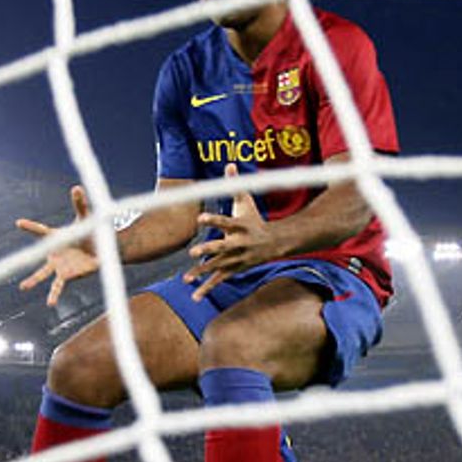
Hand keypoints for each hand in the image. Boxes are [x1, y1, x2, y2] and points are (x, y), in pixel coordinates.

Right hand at [17, 185, 100, 306]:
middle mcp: (53, 252)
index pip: (41, 231)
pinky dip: (54, 294)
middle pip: (36, 256)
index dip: (31, 227)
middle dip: (25, 258)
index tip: (19, 223)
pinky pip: (58, 286)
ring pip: (42, 274)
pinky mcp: (67, 276)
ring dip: (33, 281)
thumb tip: (76, 187)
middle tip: (10, 262)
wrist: (101, 250)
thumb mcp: (85, 218)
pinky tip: (50, 303)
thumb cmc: (91, 233)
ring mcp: (58, 265)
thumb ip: (80, 204)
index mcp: (55, 237)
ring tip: (23, 286)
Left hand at [184, 163, 278, 300]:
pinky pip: (219, 280)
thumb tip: (228, 164)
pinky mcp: (234, 269)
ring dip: (202, 273)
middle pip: (221, 247)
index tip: (200, 218)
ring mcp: (236, 259)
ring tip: (186, 278)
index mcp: (239, 227)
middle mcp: (238, 244)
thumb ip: (235, 185)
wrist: (275, 243)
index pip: (224, 222)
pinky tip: (194, 296)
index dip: (212, 220)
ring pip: (217, 267)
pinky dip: (207, 289)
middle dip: (208, 250)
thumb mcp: (246, 202)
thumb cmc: (254, 219)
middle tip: (193, 251)